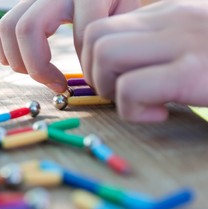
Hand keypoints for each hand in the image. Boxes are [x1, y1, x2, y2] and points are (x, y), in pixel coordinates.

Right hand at [0, 0, 139, 92]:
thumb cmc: (114, 3)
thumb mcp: (127, 13)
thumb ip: (115, 38)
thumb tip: (95, 75)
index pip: (82, 32)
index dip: (87, 62)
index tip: (93, 79)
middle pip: (27, 29)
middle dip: (38, 67)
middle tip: (57, 84)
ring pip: (9, 29)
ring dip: (19, 62)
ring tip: (42, 75)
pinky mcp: (23, 4)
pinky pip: (1, 28)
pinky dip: (6, 52)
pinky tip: (26, 63)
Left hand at [82, 0, 207, 121]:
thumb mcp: (199, 39)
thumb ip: (162, 43)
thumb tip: (130, 65)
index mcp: (168, 12)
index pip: (102, 25)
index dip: (95, 59)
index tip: (116, 80)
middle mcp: (171, 18)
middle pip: (93, 35)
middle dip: (94, 73)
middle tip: (121, 93)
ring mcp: (181, 41)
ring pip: (104, 55)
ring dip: (110, 88)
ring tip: (139, 102)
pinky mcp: (191, 72)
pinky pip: (130, 88)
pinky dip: (133, 110)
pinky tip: (160, 113)